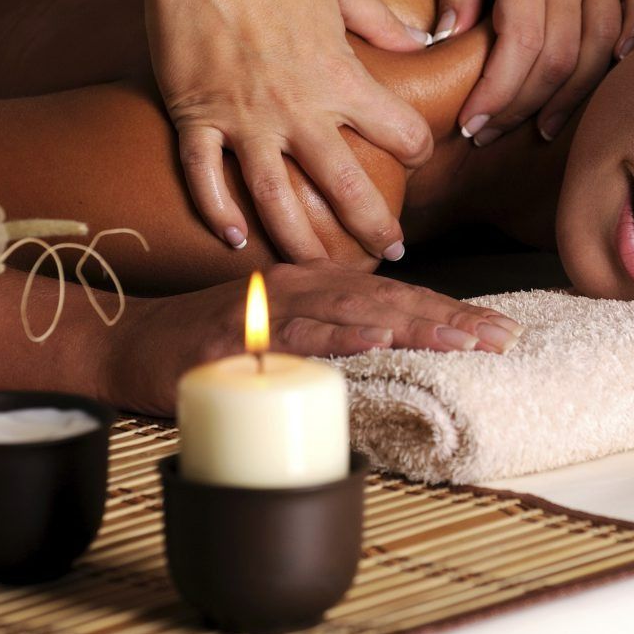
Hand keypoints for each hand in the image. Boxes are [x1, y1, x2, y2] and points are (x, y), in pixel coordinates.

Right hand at [107, 261, 521, 414]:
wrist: (130, 342)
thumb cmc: (210, 342)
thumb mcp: (282, 331)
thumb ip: (332, 334)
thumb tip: (391, 351)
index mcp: (317, 283)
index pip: (398, 296)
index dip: (451, 310)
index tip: (500, 330)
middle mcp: (301, 284)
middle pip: (390, 299)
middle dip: (451, 318)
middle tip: (503, 337)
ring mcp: (270, 305)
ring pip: (355, 310)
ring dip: (413, 323)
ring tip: (463, 339)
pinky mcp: (240, 333)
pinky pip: (297, 333)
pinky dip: (340, 335)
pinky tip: (378, 340)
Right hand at [147, 0, 434, 262]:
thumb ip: (383, 23)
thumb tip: (421, 41)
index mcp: (339, 77)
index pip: (398, 130)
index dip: (416, 146)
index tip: (418, 155)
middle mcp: (296, 110)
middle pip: (344, 187)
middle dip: (372, 226)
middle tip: (389, 252)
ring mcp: (242, 119)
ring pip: (276, 199)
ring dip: (301, 241)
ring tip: (320, 270)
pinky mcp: (195, 117)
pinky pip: (205, 178)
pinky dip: (218, 212)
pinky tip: (235, 241)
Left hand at [429, 0, 633, 144]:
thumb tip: (449, 33)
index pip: (520, 45)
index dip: (497, 93)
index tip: (473, 122)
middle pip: (558, 60)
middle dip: (522, 106)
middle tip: (490, 131)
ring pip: (599, 49)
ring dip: (570, 95)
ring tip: (539, 126)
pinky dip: (628, 48)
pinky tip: (607, 75)